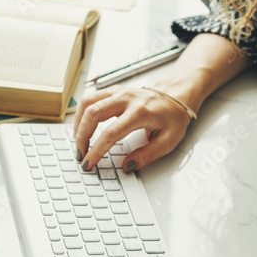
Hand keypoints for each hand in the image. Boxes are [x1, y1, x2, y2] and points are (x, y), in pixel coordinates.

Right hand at [73, 86, 192, 171]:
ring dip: (78, 123)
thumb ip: (147, 155)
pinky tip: (82, 126)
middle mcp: (127, 99)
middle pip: (93, 114)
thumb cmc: (173, 117)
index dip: (96, 150)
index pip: (110, 133)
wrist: (177, 96)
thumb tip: (127, 166)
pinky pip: (91, 98)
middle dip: (81, 137)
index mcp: (140, 112)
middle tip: (80, 155)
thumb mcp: (168, 141)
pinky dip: (82, 112)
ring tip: (78, 141)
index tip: (89, 163)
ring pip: (88, 102)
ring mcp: (119, 92)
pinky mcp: (114, 90)